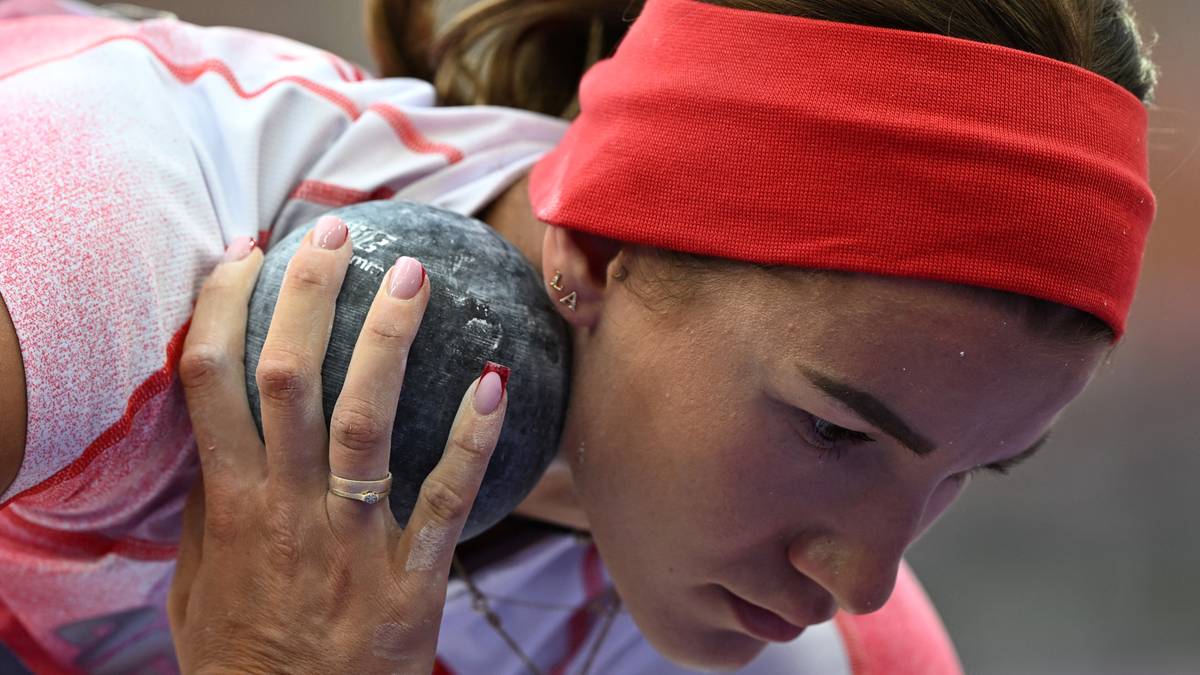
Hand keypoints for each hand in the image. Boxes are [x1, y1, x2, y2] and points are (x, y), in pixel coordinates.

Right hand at [168, 222, 508, 673]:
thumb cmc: (240, 656)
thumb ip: (205, 508)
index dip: (226, 306)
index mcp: (227, 505)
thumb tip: (218, 437)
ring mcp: (350, 541)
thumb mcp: (193, 582)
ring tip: (410, 276)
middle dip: (308, 295)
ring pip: (365, 422)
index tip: (248, 254)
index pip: (212, 380)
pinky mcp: (410, 578)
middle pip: (289, 378)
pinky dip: (471, 438)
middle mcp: (285, 510)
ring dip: (386, 341)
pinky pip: (448, 498)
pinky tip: (495, 380)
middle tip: (335, 232)